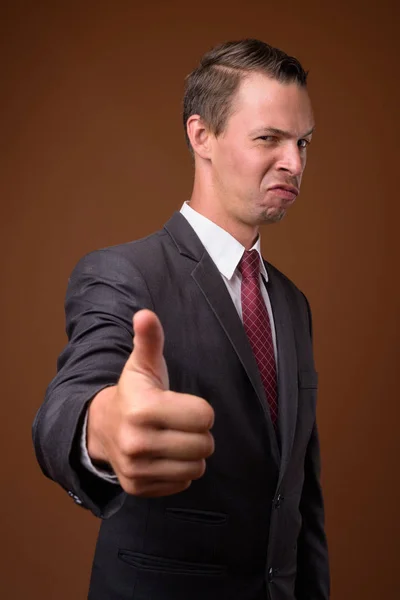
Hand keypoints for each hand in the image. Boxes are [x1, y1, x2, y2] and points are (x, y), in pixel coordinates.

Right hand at [87, 309, 214, 496]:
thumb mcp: (142, 364)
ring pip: (197, 467)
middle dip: (199, 432)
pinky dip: (180, 470)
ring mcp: (137, 469)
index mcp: (144, 409)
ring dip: (192, 453)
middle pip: (205, 444)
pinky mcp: (139, 488)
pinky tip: (164, 456)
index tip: (182, 404)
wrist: (102, 428)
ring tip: (174, 439)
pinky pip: (183, 483)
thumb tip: (145, 314)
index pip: (205, 416)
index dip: (199, 409)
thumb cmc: (133, 393)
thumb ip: (149, 340)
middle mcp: (137, 443)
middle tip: (180, 423)